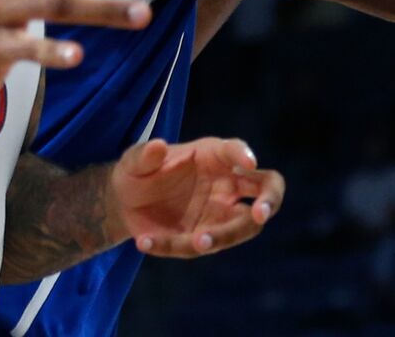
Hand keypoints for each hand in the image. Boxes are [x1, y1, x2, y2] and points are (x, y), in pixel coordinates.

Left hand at [110, 137, 284, 256]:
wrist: (125, 204)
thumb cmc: (138, 172)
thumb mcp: (133, 161)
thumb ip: (144, 155)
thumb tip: (156, 147)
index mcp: (215, 155)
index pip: (236, 150)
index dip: (243, 155)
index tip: (248, 162)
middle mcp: (226, 183)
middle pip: (265, 189)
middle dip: (269, 201)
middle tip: (260, 214)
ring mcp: (219, 213)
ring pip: (242, 226)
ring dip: (224, 236)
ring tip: (197, 242)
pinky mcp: (204, 237)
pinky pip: (199, 246)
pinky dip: (175, 246)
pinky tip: (146, 242)